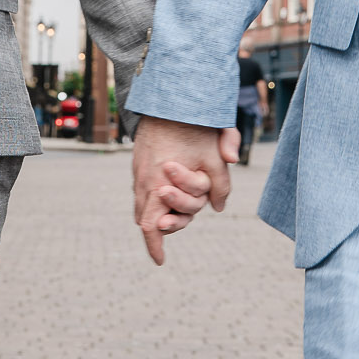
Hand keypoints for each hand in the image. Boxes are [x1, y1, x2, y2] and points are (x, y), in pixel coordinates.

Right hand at [132, 116, 241, 265]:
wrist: (171, 97)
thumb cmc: (195, 127)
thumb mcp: (214, 157)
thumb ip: (220, 184)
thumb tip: (218, 208)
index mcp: (159, 183)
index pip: (151, 226)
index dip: (155, 247)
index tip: (161, 261)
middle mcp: (143, 180)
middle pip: (148, 218)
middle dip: (168, 224)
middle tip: (181, 220)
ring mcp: (138, 170)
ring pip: (144, 203)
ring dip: (162, 209)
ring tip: (180, 201)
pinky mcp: (138, 162)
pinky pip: (143, 188)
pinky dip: (155, 195)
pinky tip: (170, 186)